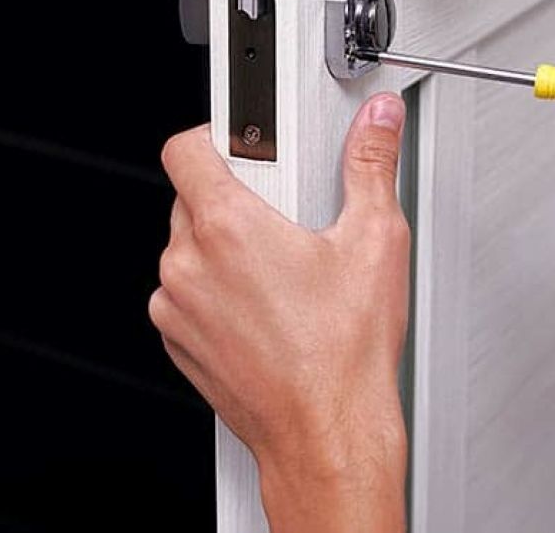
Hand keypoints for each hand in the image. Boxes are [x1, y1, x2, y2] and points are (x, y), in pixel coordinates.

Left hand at [151, 93, 409, 532]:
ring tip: (285, 265)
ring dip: (226, 244)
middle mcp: (188, 264)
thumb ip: (371, 164)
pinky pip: (186, 292)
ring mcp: (177, 307)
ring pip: (189, 246)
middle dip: (238, 194)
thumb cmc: (344, 353)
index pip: (185, 147)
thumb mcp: (374, 240)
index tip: (247, 143)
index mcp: (228, 228)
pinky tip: (271, 305)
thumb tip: (378, 122)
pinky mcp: (179, 341)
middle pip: (193, 197)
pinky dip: (218, 287)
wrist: (327, 433)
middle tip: (288, 213)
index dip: (216, 135)